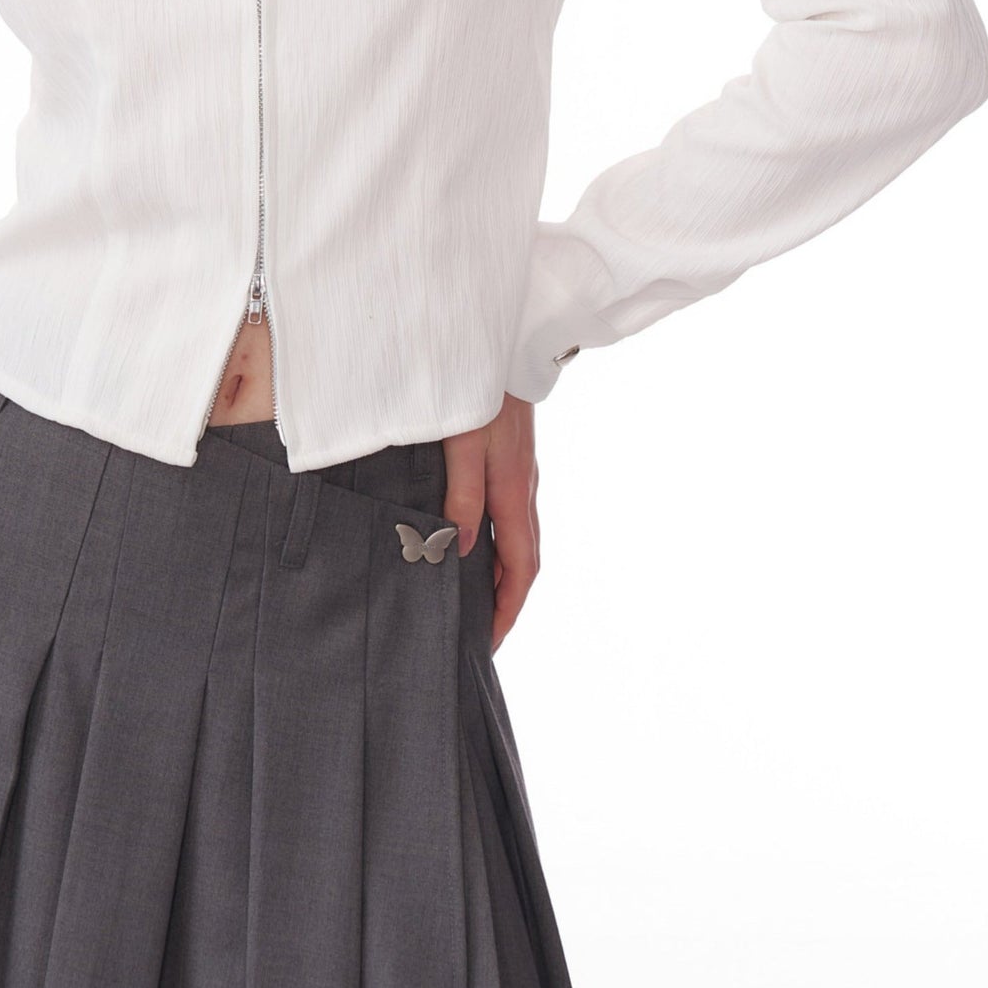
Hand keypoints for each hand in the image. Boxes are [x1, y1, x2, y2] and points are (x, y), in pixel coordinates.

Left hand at [441, 393, 539, 654]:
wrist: (500, 346)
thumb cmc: (478, 391)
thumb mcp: (464, 444)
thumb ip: (463, 496)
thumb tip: (462, 550)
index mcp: (515, 493)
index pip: (521, 569)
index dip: (507, 610)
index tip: (489, 642)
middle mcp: (523, 489)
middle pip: (524, 561)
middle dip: (506, 601)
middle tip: (480, 632)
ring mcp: (520, 474)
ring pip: (518, 538)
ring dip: (503, 574)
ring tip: (474, 599)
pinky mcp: (511, 460)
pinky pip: (510, 515)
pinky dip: (498, 543)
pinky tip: (475, 543)